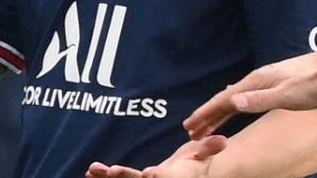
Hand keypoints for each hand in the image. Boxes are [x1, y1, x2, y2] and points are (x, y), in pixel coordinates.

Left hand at [86, 135, 227, 177]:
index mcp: (172, 177)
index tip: (149, 173)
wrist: (185, 176)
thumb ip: (209, 148)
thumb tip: (224, 141)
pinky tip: (91, 171)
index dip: (157, 177)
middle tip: (114, 171)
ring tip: (95, 170)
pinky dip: (104, 177)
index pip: (164, 177)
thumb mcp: (202, 155)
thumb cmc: (193, 165)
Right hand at [184, 47, 316, 138]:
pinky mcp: (276, 82)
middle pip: (226, 98)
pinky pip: (246, 95)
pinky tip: (235, 104)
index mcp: (257, 82)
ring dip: (220, 111)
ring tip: (206, 123)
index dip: (206, 113)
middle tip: (190, 130)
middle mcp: (258, 78)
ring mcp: (267, 79)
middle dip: (208, 114)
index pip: (225, 100)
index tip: (189, 126)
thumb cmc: (314, 83)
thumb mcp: (289, 95)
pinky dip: (234, 104)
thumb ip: (261, 100)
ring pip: (236, 97)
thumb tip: (234, 103)